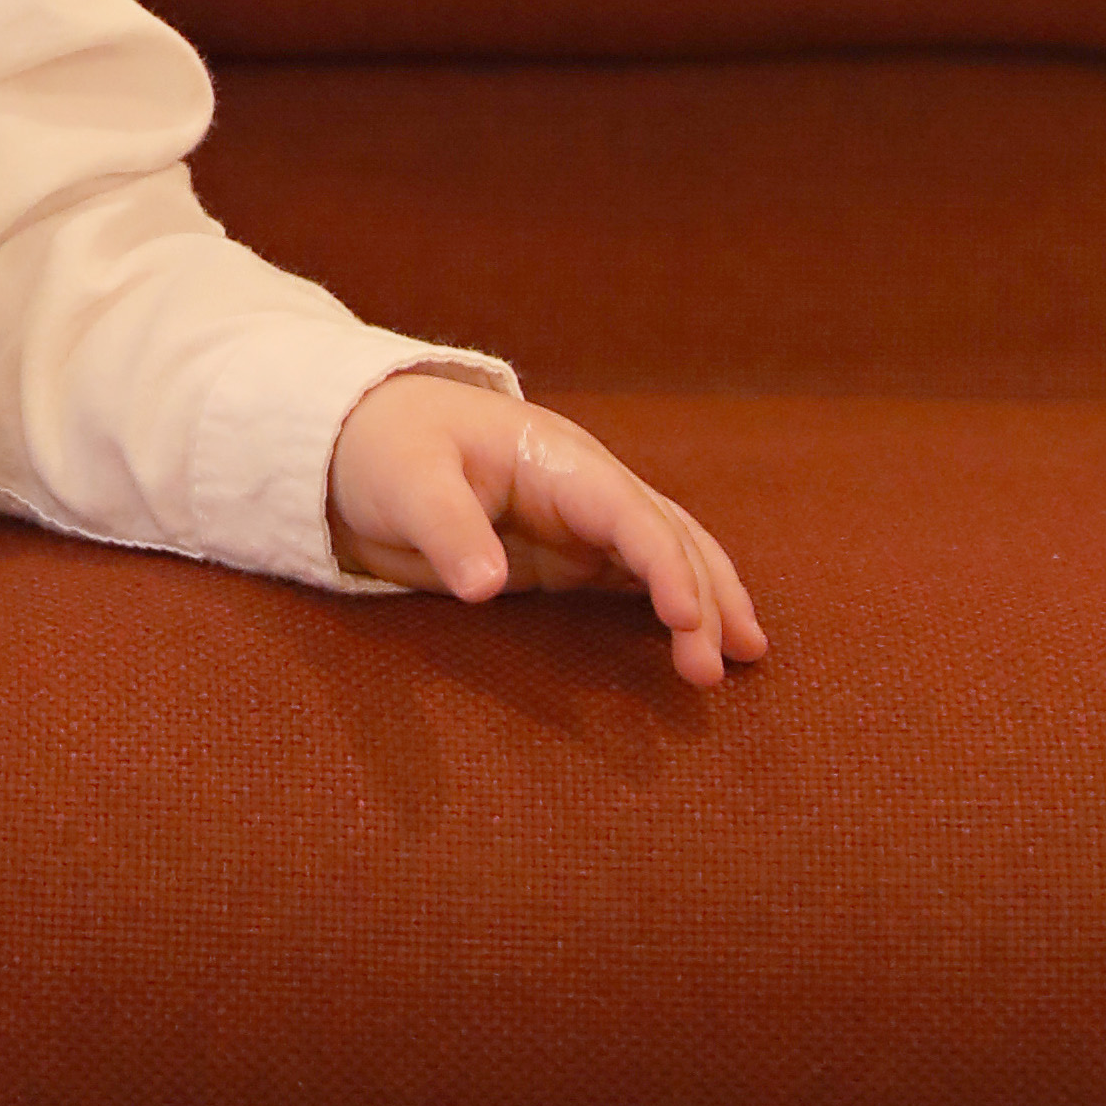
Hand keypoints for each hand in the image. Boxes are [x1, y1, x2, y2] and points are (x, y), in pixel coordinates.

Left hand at [327, 380, 767, 690]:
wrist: (358, 438)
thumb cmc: (386, 450)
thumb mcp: (406, 483)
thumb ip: (448, 532)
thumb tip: (485, 587)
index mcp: (558, 460)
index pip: (630, 513)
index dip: (664, 564)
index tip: (686, 618)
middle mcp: (586, 487)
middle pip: (668, 536)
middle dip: (704, 595)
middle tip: (721, 667)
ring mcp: (580, 521)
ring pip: (667, 554)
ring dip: (707, 601)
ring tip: (747, 657)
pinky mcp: (564, 554)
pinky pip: (634, 577)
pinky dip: (674, 606)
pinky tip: (699, 641)